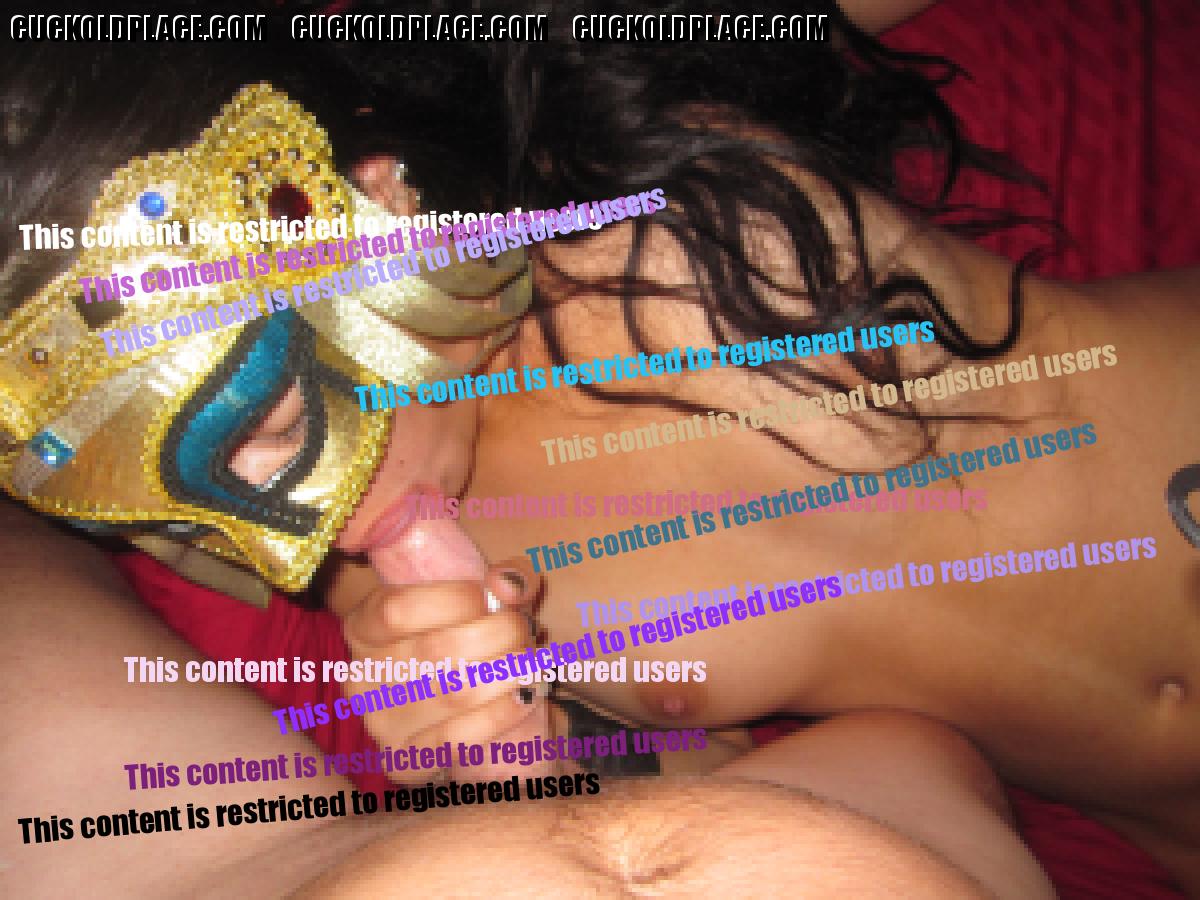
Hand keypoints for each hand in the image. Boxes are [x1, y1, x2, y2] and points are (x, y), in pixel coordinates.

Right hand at [341, 558, 554, 782]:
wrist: (487, 706)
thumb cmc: (478, 637)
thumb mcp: (489, 596)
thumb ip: (507, 578)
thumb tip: (507, 584)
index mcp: (364, 627)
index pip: (396, 610)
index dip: (455, 599)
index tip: (492, 597)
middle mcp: (361, 678)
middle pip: (434, 650)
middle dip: (498, 635)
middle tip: (525, 632)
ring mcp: (380, 725)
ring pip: (453, 693)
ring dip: (507, 673)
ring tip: (530, 663)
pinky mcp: (406, 763)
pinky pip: (459, 738)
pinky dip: (503, 713)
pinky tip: (524, 697)